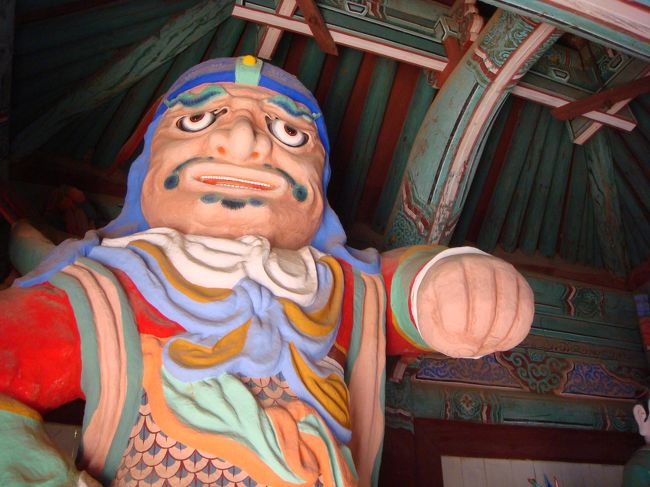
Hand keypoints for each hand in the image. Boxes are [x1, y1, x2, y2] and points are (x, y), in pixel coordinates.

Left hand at [414, 253, 533, 357]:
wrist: (458, 278)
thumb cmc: (441, 302)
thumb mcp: (428, 318)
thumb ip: (440, 336)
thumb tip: (467, 349)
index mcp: (448, 272)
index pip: (455, 302)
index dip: (456, 329)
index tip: (455, 338)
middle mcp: (477, 265)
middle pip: (484, 305)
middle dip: (478, 335)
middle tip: (472, 346)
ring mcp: (502, 271)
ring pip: (508, 309)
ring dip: (497, 336)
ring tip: (485, 344)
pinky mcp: (520, 283)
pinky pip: (525, 312)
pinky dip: (514, 334)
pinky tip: (501, 342)